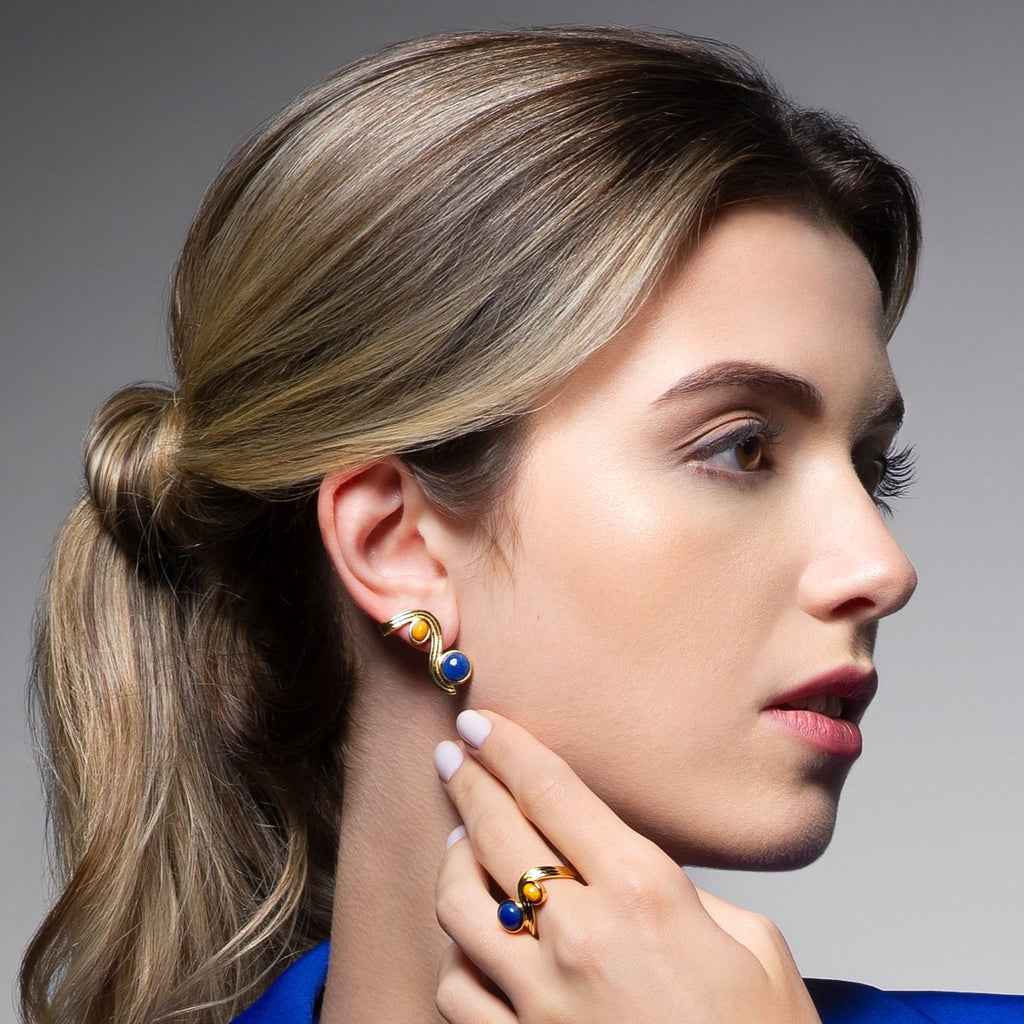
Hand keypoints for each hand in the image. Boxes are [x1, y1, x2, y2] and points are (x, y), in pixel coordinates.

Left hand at [433, 710, 822, 1023]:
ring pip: (460, 905)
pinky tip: (472, 939)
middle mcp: (583, 935)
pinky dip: (458, 954)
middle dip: (467, 781)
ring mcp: (544, 999)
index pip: (553, 791)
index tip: (482, 723)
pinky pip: (457, 988)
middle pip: (496, 832)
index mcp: (645, 890)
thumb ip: (688, 893)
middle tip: (453, 755)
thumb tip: (632, 872)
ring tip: (460, 841)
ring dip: (453, 862)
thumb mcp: (755, 944)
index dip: (508, 748)